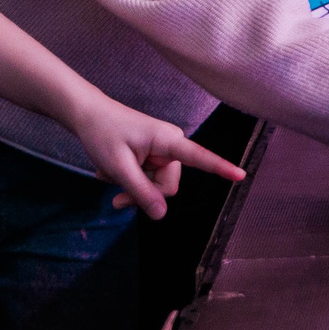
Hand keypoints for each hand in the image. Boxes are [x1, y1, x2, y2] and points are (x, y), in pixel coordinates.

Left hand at [61, 97, 245, 220]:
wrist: (87, 115)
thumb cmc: (103, 134)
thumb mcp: (119, 167)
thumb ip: (141, 191)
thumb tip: (161, 214)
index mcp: (168, 141)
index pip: (199, 157)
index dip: (221, 168)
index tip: (241, 175)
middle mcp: (171, 145)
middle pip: (168, 185)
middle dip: (143, 194)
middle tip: (115, 199)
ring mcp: (162, 150)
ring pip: (156, 185)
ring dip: (132, 188)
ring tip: (107, 177)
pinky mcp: (153, 154)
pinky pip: (148, 178)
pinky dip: (129, 179)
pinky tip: (110, 172)